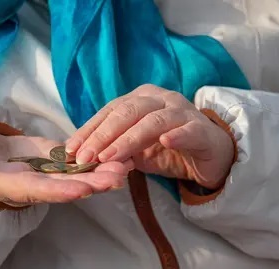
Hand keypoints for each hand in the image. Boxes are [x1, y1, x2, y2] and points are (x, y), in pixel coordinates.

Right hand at [0, 124, 131, 206]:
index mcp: (15, 184)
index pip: (40, 190)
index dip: (60, 190)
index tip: (82, 189)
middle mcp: (37, 182)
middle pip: (68, 185)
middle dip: (94, 183)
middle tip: (120, 175)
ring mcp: (49, 171)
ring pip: (80, 174)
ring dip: (104, 170)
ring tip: (130, 162)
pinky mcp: (56, 158)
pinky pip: (80, 160)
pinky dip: (99, 156)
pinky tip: (120, 149)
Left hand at [65, 84, 234, 188]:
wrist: (208, 156)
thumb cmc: (168, 149)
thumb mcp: (135, 150)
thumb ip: (114, 149)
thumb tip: (84, 158)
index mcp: (141, 99)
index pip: (110, 111)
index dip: (89, 129)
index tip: (70, 149)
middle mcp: (160, 99)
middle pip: (127, 112)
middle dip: (102, 135)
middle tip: (85, 157)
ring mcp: (182, 112)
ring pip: (153, 121)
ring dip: (128, 139)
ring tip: (109, 157)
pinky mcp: (202, 130)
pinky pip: (189, 130)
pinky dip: (177, 135)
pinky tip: (165, 141)